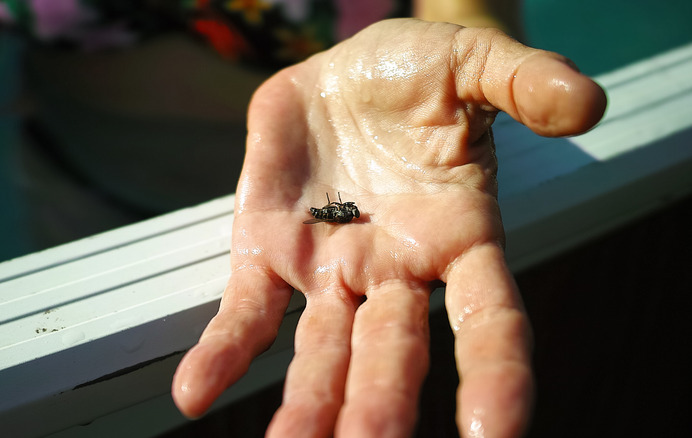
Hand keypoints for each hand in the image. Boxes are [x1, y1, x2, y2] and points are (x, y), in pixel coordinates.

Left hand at [172, 19, 605, 436]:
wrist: (345, 74)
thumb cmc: (417, 75)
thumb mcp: (473, 63)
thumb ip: (525, 81)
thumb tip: (584, 102)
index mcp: (456, 236)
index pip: (487, 320)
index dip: (495, 376)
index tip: (496, 436)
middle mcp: (395, 269)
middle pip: (393, 352)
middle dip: (382, 405)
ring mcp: (330, 269)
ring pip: (322, 350)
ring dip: (307, 404)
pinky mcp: (270, 251)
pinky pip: (247, 312)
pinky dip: (224, 352)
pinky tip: (194, 393)